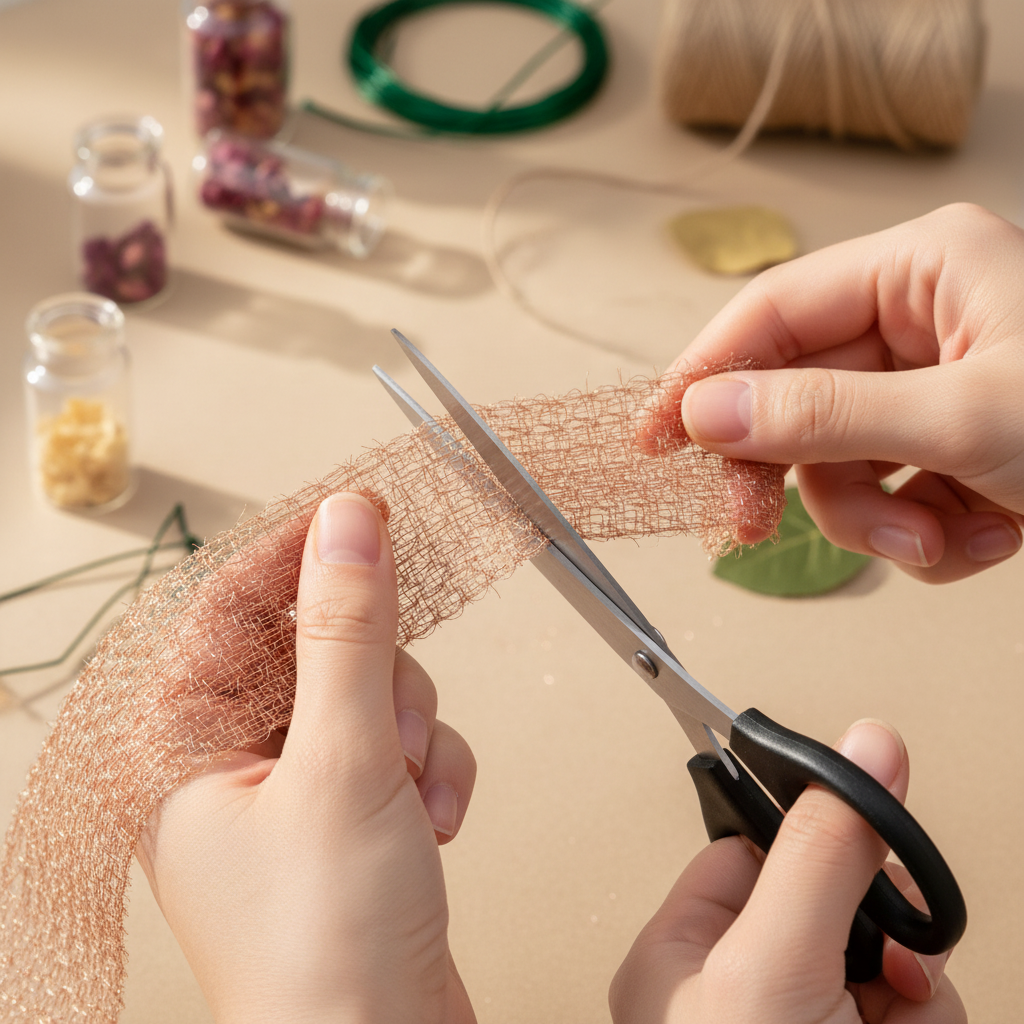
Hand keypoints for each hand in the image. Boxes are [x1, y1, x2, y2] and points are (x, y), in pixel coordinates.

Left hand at [136, 493, 477, 1023]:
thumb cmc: (322, 953)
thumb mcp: (340, 764)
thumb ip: (346, 633)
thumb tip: (344, 527)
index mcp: (184, 748)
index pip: (230, 608)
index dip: (296, 556)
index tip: (357, 517)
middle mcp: (234, 765)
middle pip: (318, 645)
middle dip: (379, 676)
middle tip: (390, 716)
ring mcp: (299, 790)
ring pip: (374, 690)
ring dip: (414, 730)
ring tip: (412, 792)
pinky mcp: (355, 814)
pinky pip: (403, 742)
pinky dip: (433, 770)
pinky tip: (432, 822)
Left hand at [610, 720, 965, 1023]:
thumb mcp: (774, 963)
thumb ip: (820, 857)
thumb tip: (864, 749)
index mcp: (680, 953)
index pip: (751, 850)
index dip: (812, 842)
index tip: (862, 829)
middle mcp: (736, 988)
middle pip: (832, 902)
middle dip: (879, 932)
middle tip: (886, 962)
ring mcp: (799, 1021)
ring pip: (883, 959)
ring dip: (911, 991)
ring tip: (888, 1021)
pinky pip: (914, 1011)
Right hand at [655, 203, 1023, 581]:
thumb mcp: (967, 418)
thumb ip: (825, 414)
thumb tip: (712, 412)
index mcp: (925, 270)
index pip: (771, 315)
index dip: (703, 376)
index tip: (653, 433)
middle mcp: (925, 321)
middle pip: (800, 400)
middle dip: (804, 478)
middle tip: (753, 527)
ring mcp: (941, 387)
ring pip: (844, 464)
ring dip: (882, 522)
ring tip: (942, 539)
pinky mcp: (958, 445)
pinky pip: (896, 495)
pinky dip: (930, 536)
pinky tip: (985, 537)